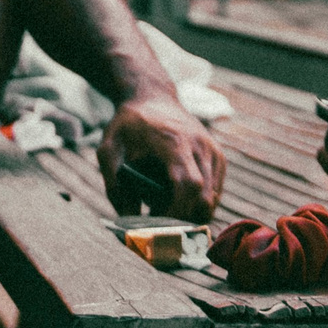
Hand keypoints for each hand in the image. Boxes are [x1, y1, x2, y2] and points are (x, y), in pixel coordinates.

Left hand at [101, 94, 224, 220]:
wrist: (152, 97)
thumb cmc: (129, 125)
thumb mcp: (108, 150)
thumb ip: (114, 186)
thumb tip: (129, 221)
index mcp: (174, 141)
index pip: (187, 184)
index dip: (178, 212)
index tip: (161, 230)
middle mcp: (200, 145)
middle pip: (204, 196)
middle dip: (185, 220)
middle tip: (163, 230)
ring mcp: (212, 150)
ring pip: (212, 197)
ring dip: (192, 213)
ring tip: (166, 212)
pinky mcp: (218, 156)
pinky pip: (215, 191)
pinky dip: (199, 203)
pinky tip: (178, 201)